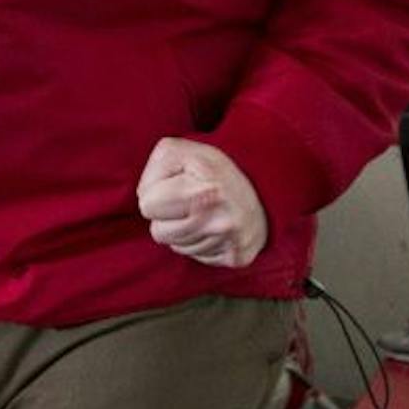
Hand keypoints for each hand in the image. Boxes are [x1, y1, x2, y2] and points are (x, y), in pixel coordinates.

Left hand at [136, 138, 268, 268]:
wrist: (262, 187)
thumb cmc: (209, 168)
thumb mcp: (178, 151)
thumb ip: (152, 170)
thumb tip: (145, 199)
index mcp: (204, 188)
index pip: (147, 206)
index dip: (155, 194)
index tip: (174, 185)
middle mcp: (221, 218)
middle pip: (159, 232)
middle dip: (165, 216)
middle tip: (186, 202)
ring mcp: (232, 240)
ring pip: (176, 246)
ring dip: (181, 231)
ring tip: (200, 212)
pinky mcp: (238, 257)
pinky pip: (196, 257)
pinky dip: (199, 243)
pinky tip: (213, 227)